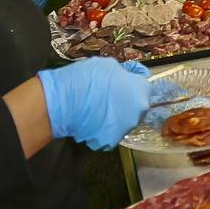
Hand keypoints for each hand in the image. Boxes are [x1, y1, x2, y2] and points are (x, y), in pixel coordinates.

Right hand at [36, 57, 155, 150]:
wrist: (65, 102)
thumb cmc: (88, 78)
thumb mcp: (110, 65)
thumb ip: (124, 73)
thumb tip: (129, 75)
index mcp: (141, 93)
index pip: (144, 87)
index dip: (133, 83)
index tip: (124, 82)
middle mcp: (138, 114)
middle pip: (136, 107)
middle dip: (126, 102)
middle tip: (109, 97)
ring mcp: (124, 130)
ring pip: (123, 122)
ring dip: (115, 117)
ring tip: (97, 110)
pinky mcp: (110, 142)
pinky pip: (109, 134)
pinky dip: (102, 129)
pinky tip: (90, 121)